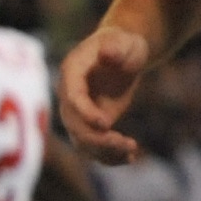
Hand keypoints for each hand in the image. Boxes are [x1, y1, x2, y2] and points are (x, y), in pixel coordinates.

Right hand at [60, 22, 152, 162]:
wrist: (122, 52)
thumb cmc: (122, 44)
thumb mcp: (122, 42)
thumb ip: (115, 48)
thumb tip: (107, 54)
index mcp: (72, 73)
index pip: (73, 98)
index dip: (86, 113)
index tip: (106, 124)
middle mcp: (69, 96)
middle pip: (75, 125)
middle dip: (98, 139)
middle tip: (127, 144)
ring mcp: (78, 112)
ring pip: (83, 141)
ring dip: (105, 152)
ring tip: (131, 151)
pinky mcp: (91, 123)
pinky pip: (94, 145)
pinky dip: (109, 156)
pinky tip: (129, 158)